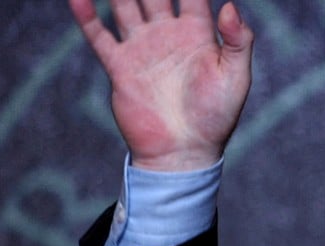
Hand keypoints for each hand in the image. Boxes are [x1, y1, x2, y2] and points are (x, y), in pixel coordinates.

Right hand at [70, 0, 253, 170]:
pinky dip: (87, 16)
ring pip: (123, 5)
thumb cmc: (217, 117)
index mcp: (197, 33)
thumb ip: (236, 40)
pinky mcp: (120, 67)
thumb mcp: (235, 77)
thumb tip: (231, 4)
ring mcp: (142, 49)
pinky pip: (99, 36)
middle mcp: (167, 35)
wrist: (184, 152)